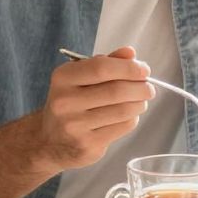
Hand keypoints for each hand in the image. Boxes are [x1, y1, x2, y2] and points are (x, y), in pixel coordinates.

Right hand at [30, 47, 153, 171]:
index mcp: (62, 78)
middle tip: (149, 88)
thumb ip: (105, 63)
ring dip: (139, 103)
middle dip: (141, 87)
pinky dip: (132, 118)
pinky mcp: (87, 145)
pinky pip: (122, 127)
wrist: (48, 140)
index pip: (102, 68)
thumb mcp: (80, 78)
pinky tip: (128, 116)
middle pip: (116, 91)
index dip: (129, 68)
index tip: (144, 70)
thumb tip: (130, 53)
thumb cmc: (71, 102)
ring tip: (140, 101)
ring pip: (123, 110)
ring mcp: (74, 126)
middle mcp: (65, 102)